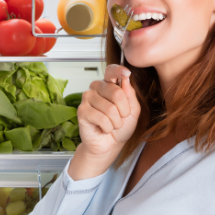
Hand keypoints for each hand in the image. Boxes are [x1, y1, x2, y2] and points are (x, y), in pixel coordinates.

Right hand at [68, 65, 140, 180]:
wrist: (110, 144)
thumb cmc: (121, 126)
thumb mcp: (133, 110)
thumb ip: (130, 94)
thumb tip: (125, 78)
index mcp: (109, 84)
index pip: (111, 70)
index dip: (118, 70)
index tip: (126, 73)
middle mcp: (96, 87)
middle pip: (116, 92)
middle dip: (124, 111)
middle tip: (120, 118)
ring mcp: (87, 98)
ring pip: (110, 108)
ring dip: (116, 122)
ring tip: (111, 125)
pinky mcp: (82, 111)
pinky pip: (102, 118)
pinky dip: (107, 127)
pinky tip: (103, 128)